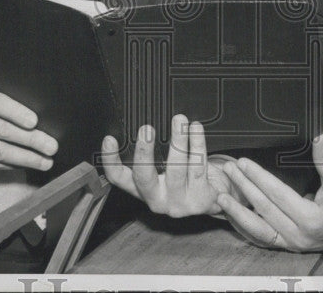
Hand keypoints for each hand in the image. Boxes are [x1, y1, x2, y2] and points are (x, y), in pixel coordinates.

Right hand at [101, 114, 236, 217]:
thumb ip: (153, 155)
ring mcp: (178, 202)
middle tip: (146, 129)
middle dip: (144, 152)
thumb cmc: (186, 179)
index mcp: (143, 190)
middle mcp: (157, 199)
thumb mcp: (164, 170)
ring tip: (179, 120)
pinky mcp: (199, 200)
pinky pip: (199, 167)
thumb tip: (144, 125)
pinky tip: (196, 129)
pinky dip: (198, 144)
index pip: (119, 178)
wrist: (213, 199)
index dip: (110, 160)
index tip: (109, 139)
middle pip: (144, 177)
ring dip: (177, 141)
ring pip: (176, 169)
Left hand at [217, 132, 322, 253]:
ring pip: (258, 230)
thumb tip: (321, 132)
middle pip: (263, 209)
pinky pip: (264, 239)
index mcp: (310, 217)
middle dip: (244, 188)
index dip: (258, 177)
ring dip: (238, 214)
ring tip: (221, 198)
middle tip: (229, 170)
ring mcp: (293, 244)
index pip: (277, 194)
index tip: (243, 162)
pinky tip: (234, 218)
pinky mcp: (291, 246)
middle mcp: (298, 234)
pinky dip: (247, 229)